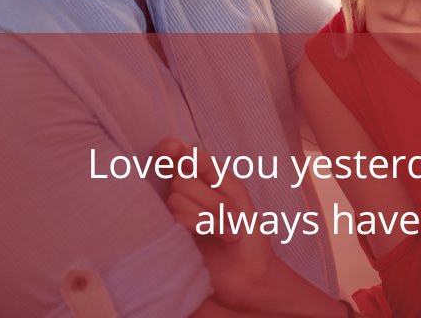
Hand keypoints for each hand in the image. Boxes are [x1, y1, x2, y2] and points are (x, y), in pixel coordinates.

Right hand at [159, 140, 278, 310]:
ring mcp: (176, 219)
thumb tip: (185, 150)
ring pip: (177, 200)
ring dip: (211, 215)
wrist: (252, 272)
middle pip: (180, 179)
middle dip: (211, 197)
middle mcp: (184, 196)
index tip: (171, 148)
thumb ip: (211, 170)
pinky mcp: (172, 240)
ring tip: (230, 231)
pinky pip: (177, 220)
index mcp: (201, 180)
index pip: (176, 158)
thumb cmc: (247, 232)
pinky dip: (205, 225)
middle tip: (233, 214)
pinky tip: (224, 236)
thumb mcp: (236, 192)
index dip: (168, 149)